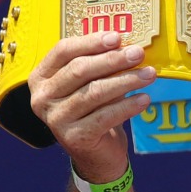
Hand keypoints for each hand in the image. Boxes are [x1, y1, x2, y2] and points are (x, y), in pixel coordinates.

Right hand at [28, 33, 155, 181]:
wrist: (95, 154)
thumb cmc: (94, 111)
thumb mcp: (90, 84)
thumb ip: (99, 65)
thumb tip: (126, 44)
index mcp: (41, 78)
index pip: (63, 51)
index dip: (91, 42)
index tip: (118, 37)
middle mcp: (42, 98)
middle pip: (79, 70)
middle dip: (112, 60)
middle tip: (138, 53)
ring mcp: (56, 119)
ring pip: (94, 92)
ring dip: (125, 81)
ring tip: (149, 74)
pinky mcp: (74, 137)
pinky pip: (105, 116)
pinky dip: (127, 106)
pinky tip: (145, 98)